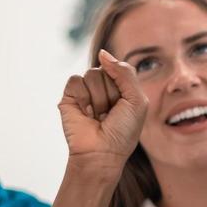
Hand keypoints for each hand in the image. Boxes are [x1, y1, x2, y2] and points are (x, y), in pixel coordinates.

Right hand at [57, 50, 146, 182]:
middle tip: (110, 114)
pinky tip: (86, 113)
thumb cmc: (123, 131)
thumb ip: (125, 72)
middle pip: (106, 70)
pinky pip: (76, 81)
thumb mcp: (137, 100)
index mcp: (122, 88)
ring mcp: (86, 91)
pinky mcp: (70, 96)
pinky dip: (83, 98)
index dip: (122, 84)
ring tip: (98, 116)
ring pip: (92, 74)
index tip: (124, 105)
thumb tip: (102, 53)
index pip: (120, 68)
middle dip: (111, 93)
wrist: (101, 153)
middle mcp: (104, 87)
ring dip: (98, 99)